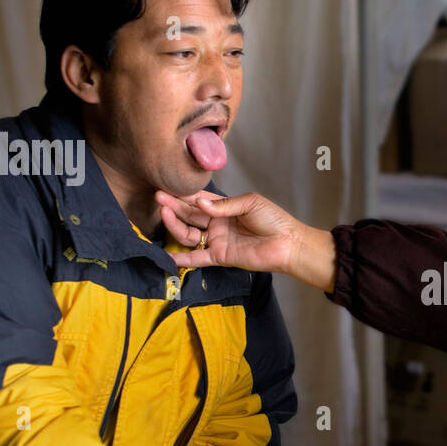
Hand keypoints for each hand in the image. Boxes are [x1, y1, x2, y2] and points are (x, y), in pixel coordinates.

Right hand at [155, 189, 337, 290]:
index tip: (166, 187)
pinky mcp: (220, 256)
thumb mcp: (249, 203)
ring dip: (175, 225)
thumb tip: (199, 203)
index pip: (198, 200)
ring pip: (190, 233)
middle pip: (190, 215)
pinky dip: (183, 258)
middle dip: (173, 206)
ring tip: (164, 214)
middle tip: (158, 198)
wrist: (288, 243)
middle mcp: (217, 223)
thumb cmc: (274, 220)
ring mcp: (217, 240)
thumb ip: (223, 205)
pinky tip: (167, 256)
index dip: (182, 195)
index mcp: (225, 207)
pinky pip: (198, 257)